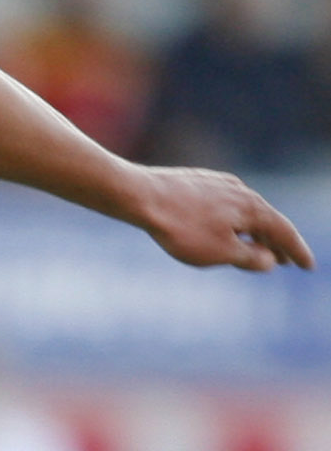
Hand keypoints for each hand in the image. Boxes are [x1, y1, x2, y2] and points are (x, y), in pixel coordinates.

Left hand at [132, 167, 313, 271]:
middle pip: (267, 221)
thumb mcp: (221, 252)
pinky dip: (235, 222)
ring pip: (245, 212)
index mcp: (253, 209)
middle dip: (278, 244)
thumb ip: (250, 258)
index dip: (298, 252)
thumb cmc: (181, 228)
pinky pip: (226, 206)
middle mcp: (242, 192)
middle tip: (288, 262)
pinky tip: (226, 229)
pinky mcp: (199, 183)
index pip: (284, 232)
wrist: (141, 196)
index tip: (308, 267)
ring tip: (258, 249)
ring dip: (255, 233)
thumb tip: (269, 260)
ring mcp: (219, 184)